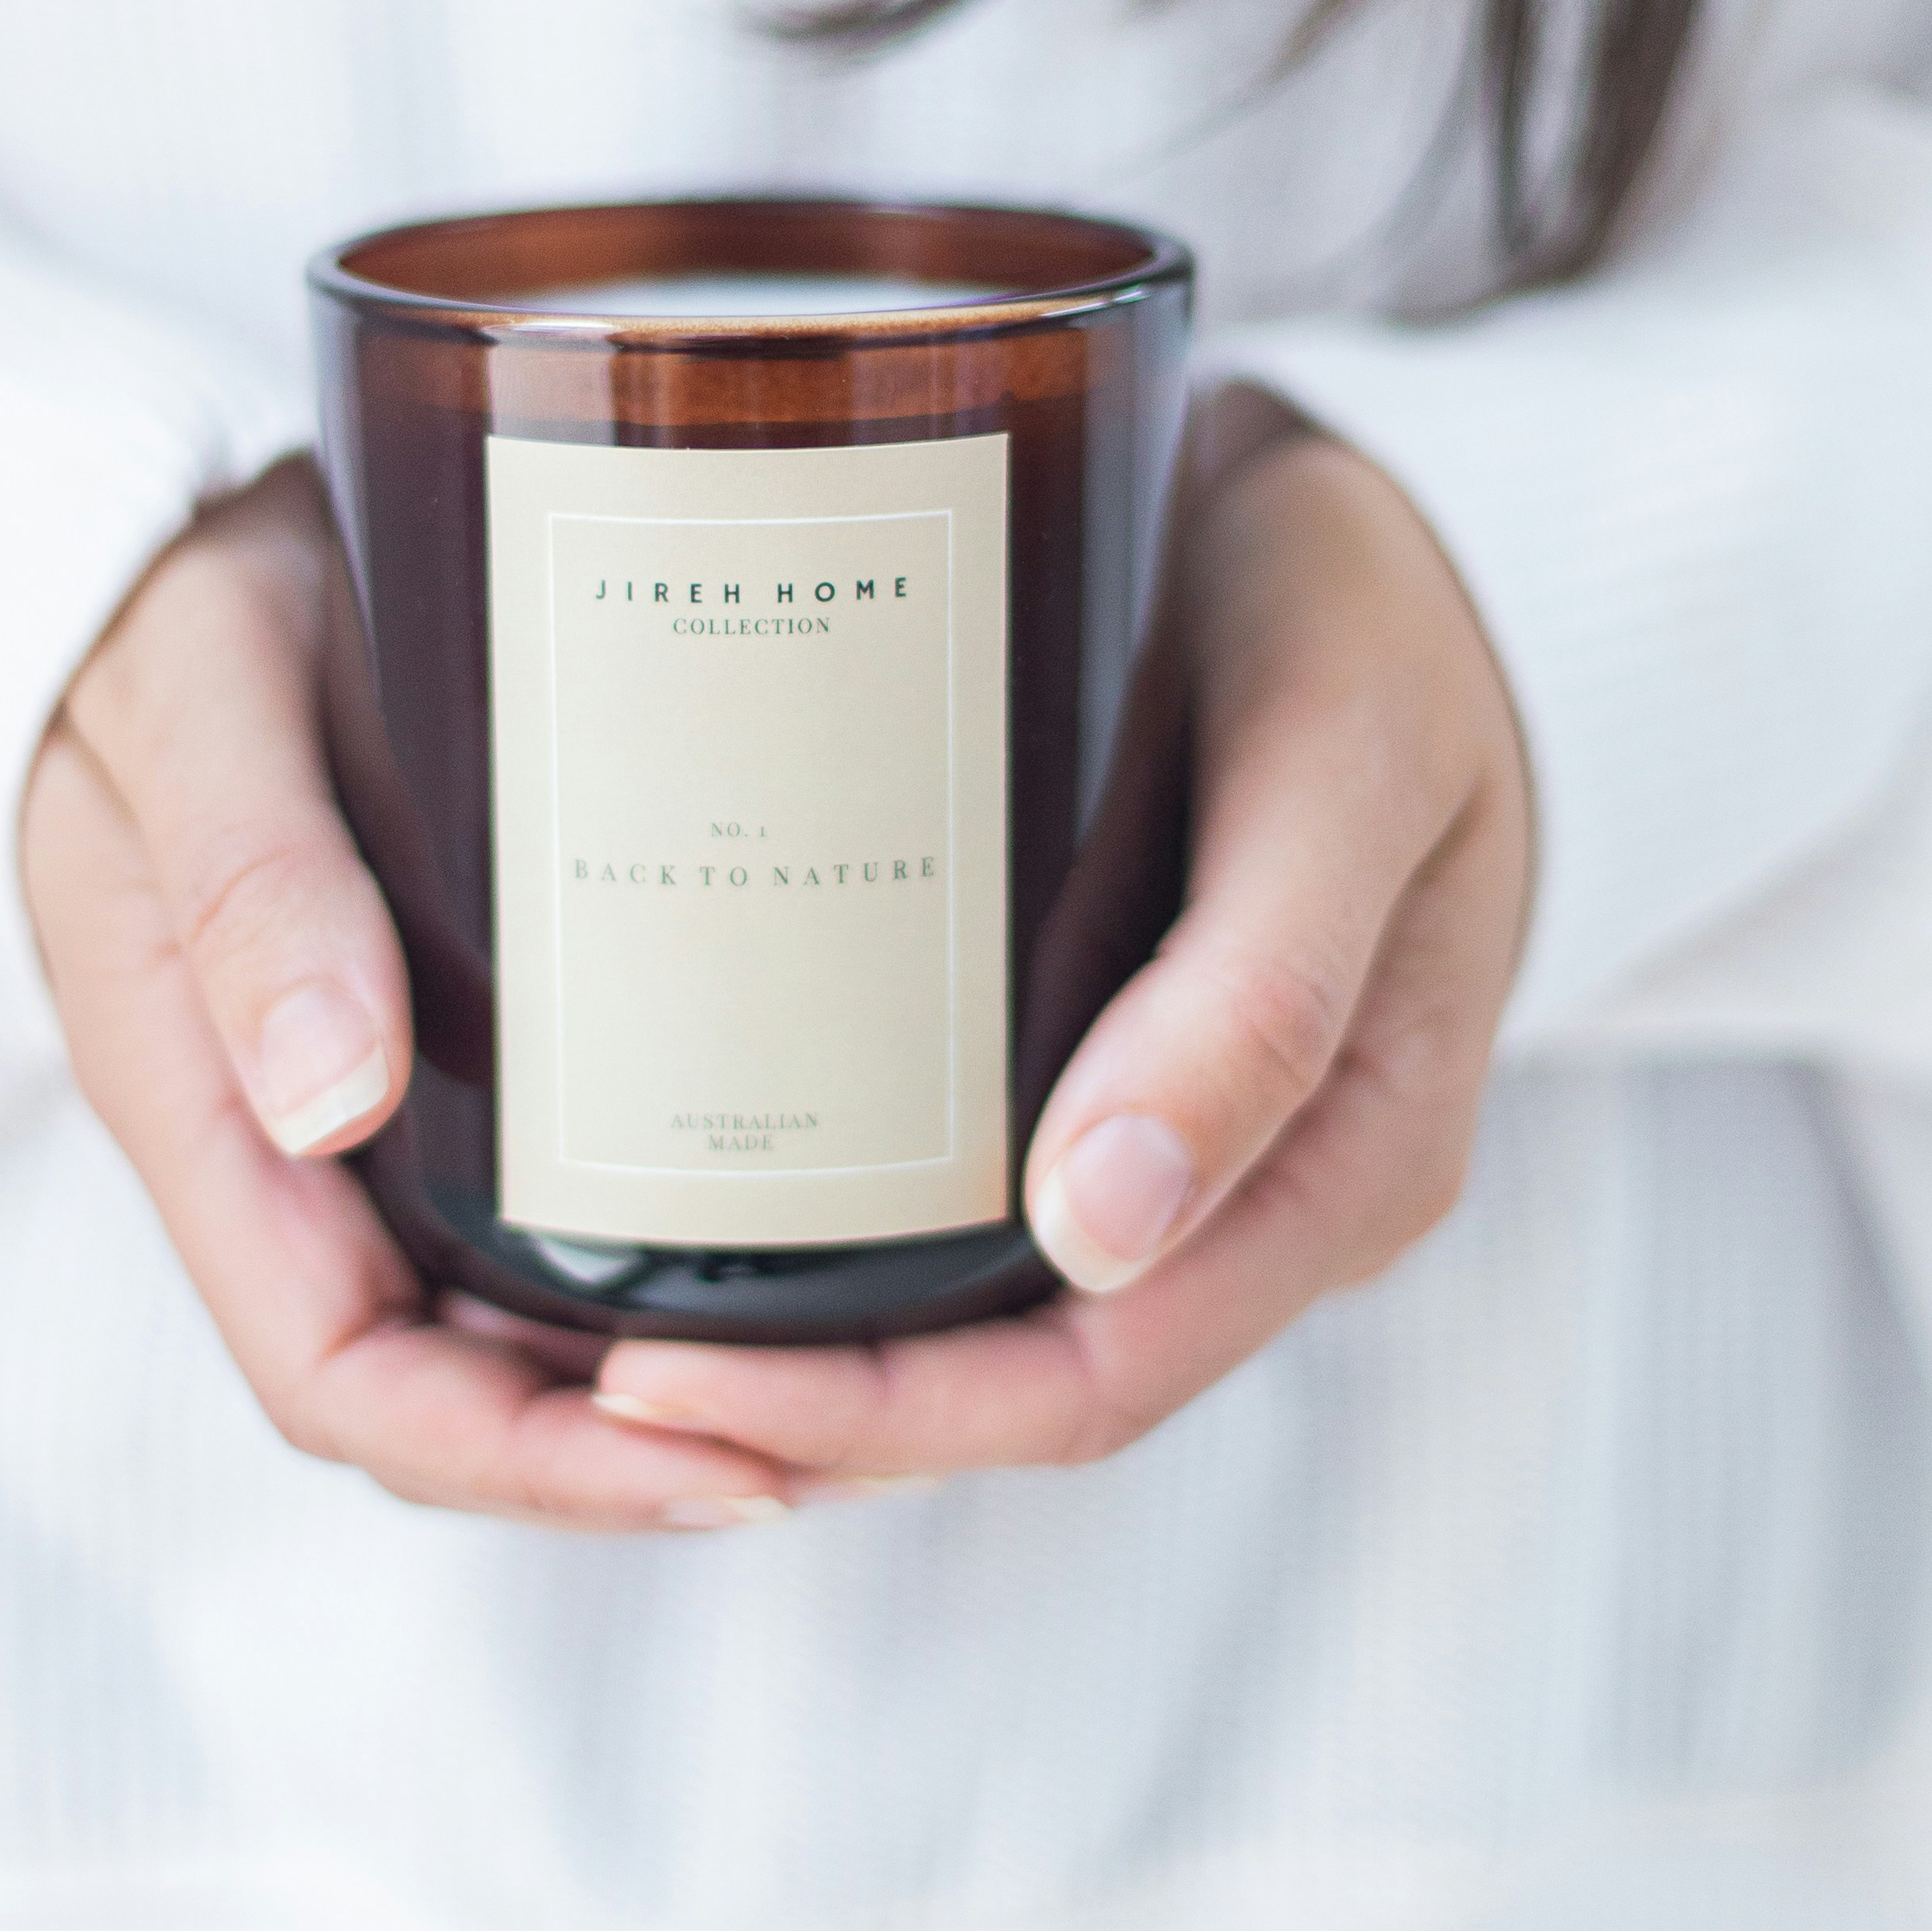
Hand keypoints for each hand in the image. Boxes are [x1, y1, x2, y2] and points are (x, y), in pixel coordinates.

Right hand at [20, 459, 794, 1530]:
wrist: (148, 529)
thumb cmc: (157, 611)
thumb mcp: (191, 704)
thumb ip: (248, 879)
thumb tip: (332, 1101)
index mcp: (202, 1104)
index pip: (345, 1377)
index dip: (525, 1462)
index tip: (718, 1470)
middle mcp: (287, 1141)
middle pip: (447, 1392)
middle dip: (630, 1460)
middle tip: (855, 1443)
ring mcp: (362, 1102)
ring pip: (501, 1320)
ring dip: (658, 1385)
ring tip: (869, 1378)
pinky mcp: (437, 1036)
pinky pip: (539, 1206)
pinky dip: (656, 1260)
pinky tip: (797, 1234)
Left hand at [586, 405, 1533, 1482]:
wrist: (1363, 513)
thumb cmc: (1363, 603)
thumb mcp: (1344, 749)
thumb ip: (1262, 983)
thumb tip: (1101, 1233)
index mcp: (1358, 1160)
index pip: (1098, 1379)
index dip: (882, 1416)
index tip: (655, 1383)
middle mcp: (1274, 1188)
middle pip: (1020, 1383)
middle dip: (802, 1416)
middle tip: (567, 1381)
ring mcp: (1200, 1139)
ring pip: (988, 1322)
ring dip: (805, 1362)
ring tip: (576, 1333)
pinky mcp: (1114, 1061)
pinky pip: (976, 1214)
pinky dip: (843, 1252)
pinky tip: (686, 1217)